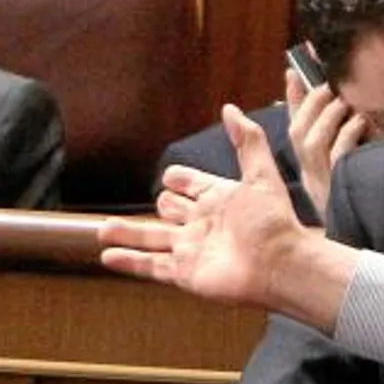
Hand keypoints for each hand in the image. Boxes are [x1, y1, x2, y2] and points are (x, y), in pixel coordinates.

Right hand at [105, 106, 357, 331]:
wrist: (281, 265)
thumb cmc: (276, 223)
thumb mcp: (261, 175)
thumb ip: (247, 141)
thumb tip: (231, 109)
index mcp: (218, 198)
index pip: (190, 184)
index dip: (180, 179)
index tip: (171, 176)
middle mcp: (201, 224)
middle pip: (169, 210)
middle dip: (161, 205)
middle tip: (155, 202)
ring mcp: (190, 249)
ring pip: (150, 238)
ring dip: (127, 233)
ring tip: (102, 228)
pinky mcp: (184, 273)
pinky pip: (150, 266)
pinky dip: (127, 262)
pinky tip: (107, 256)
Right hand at [285, 68, 366, 216]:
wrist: (379, 242)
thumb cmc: (372, 199)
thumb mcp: (358, 164)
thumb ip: (350, 134)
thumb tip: (350, 101)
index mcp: (311, 170)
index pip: (295, 127)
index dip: (294, 98)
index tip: (293, 70)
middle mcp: (313, 177)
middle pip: (297, 133)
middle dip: (310, 102)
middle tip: (329, 85)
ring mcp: (325, 184)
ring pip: (312, 141)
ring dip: (328, 115)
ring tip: (345, 102)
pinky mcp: (341, 190)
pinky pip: (338, 155)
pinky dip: (347, 133)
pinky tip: (361, 123)